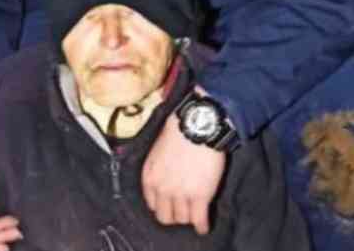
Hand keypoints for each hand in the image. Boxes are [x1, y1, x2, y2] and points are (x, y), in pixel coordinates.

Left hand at [142, 115, 225, 234]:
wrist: (197, 126)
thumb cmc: (179, 131)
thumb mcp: (158, 151)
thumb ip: (158, 170)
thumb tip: (166, 177)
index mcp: (149, 177)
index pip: (152, 204)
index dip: (162, 205)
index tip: (169, 205)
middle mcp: (162, 189)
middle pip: (165, 216)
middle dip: (174, 215)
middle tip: (183, 211)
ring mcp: (180, 194)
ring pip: (182, 219)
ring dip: (189, 217)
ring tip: (195, 215)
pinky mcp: (200, 196)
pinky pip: (199, 220)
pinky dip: (202, 225)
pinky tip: (204, 226)